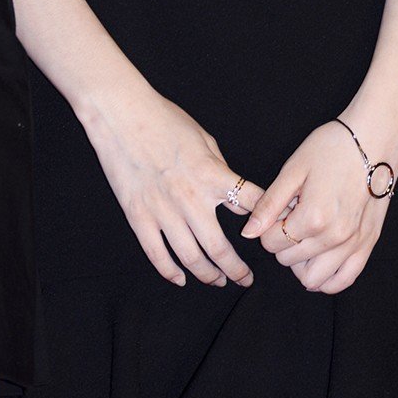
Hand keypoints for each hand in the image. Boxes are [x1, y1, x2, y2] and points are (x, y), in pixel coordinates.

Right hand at [85, 89, 258, 288]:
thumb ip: (222, 172)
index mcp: (213, 175)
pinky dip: (171, 272)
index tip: (274, 236)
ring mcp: (163, 211)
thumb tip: (235, 198)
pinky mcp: (138, 217)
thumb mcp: (206, 141)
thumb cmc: (166, 121)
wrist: (123, 116)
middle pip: (220, 248)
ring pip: (190, 258)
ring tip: (218, 281)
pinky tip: (182, 278)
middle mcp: (191, 198)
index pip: (251, 204)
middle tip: (246, 280)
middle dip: (237, 270)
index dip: (268, 222)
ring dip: (207, 275)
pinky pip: (157, 255)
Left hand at [242, 119, 397, 294]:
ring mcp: (353, 243)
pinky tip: (320, 263)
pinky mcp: (368, 243)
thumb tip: (248, 233)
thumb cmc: (334, 146)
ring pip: (313, 278)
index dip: (268, 227)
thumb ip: (269, 204)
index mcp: (312, 217)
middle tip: (294, 216)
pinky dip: (328, 280)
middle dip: (283, 242)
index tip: (280, 209)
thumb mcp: (294, 169)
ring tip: (306, 236)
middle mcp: (334, 237)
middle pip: (288, 260)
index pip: (271, 243)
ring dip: (301, 262)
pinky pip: (344, 280)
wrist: (376, 137)